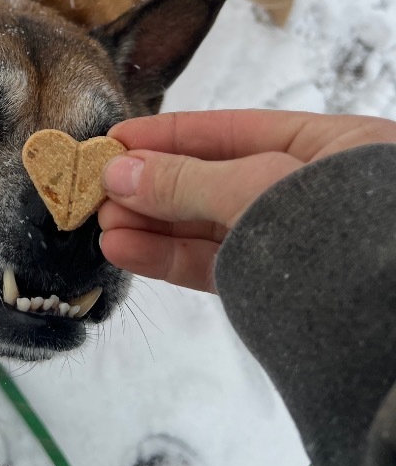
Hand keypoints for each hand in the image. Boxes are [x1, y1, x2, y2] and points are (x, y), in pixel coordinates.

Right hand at [98, 109, 395, 291]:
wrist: (387, 334)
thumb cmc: (341, 233)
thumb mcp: (257, 187)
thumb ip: (185, 180)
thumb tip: (117, 171)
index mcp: (330, 147)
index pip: (233, 130)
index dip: (170, 135)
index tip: (117, 140)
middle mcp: (312, 191)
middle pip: (214, 179)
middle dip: (153, 185)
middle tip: (98, 188)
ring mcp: (293, 242)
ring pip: (209, 227)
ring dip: (152, 225)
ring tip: (103, 224)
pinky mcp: (276, 288)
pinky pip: (215, 264)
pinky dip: (169, 257)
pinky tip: (126, 249)